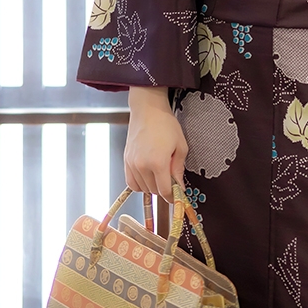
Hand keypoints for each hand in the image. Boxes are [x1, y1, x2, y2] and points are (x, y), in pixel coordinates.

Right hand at [124, 86, 187, 203]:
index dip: (172, 196)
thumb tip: (179, 186)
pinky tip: (148, 176)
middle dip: (164, 188)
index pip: (164, 190)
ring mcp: (132, 164)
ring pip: (142, 188)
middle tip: (171, 179)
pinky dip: (140, 184)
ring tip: (160, 173)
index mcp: (158, 163)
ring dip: (152, 186)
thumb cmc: (166, 125)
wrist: (148, 110)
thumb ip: (179, 168)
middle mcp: (142, 166)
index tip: (177, 196)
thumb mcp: (181, 146)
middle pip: (154, 190)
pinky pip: (131, 182)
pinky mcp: (126, 161)